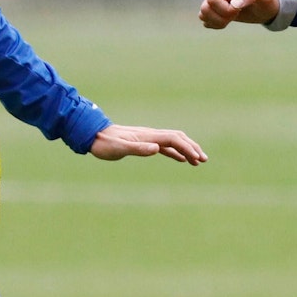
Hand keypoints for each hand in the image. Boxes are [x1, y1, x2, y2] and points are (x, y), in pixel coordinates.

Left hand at [89, 124, 206, 164]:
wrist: (93, 135)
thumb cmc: (105, 144)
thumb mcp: (120, 149)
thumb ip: (139, 149)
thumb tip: (157, 149)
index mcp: (148, 136)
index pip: (174, 139)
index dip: (187, 148)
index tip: (197, 159)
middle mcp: (151, 135)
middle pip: (178, 138)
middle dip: (192, 147)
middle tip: (204, 160)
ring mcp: (148, 138)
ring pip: (174, 142)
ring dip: (187, 150)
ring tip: (198, 161)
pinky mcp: (144, 143)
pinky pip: (165, 146)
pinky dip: (176, 152)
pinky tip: (181, 159)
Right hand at [198, 0, 280, 28]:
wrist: (266, 5)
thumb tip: (234, 4)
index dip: (225, 10)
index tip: (238, 10)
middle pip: (205, 7)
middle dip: (220, 17)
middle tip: (235, 16)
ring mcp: (215, 0)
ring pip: (202, 14)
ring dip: (216, 22)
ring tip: (230, 20)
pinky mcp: (215, 10)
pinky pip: (205, 20)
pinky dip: (214, 24)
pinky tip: (227, 22)